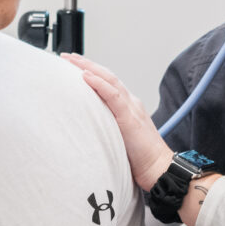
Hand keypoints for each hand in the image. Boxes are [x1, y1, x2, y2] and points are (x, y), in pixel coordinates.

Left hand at [64, 54, 173, 190]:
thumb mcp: (116, 138)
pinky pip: (113, 95)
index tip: (72, 67)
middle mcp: (130, 102)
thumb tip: (84, 128)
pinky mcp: (130, 117)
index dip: (90, 72)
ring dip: (89, 68)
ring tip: (72, 61)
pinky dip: (98, 84)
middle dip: (86, 64)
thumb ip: (104, 128)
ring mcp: (131, 107)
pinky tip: (86, 76)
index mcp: (127, 107)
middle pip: (106, 76)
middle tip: (67, 57)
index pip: (107, 83)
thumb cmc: (139, 159)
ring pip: (109, 80)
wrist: (158, 169)